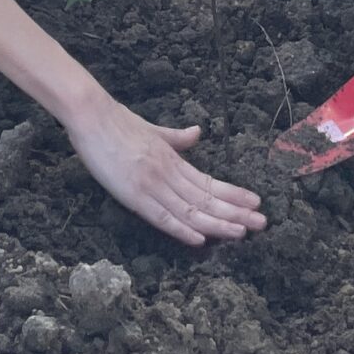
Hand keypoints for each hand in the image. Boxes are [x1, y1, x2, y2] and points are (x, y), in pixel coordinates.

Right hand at [62, 90, 265, 247]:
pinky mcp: (133, 194)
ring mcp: (152, 184)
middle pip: (206, 198)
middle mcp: (168, 173)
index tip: (256, 202)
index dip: (234, 194)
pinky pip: (162, 217)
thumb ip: (176, 138)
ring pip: (190, 210)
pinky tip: (200, 239)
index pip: (209, 182)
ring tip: (242, 232)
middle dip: (235, 212)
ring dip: (217, 223)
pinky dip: (182, 229)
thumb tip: (198, 133)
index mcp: (172, 159)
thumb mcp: (153, 130)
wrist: (92, 115)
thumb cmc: (118, 122)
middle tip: (262, 223)